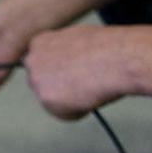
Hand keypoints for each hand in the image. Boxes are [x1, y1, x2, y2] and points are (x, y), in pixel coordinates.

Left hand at [24, 25, 138, 119]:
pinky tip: (91, 97)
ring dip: (69, 99)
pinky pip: (64, 113)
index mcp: (39, 42)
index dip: (58, 68)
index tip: (71, 71)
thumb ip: (64, 52)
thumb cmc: (107, 47)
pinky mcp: (47, 100)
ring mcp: (37, 81)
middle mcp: (32, 61)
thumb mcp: (79, 38)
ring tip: (91, 87)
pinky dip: (78, 111)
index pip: (40, 63)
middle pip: (42, 82)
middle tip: (82, 83)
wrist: (119, 57)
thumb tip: (66, 65)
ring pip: (53, 99)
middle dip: (59, 86)